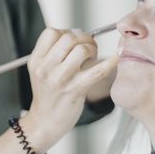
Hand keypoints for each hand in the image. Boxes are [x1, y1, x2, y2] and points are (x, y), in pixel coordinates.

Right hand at [25, 28, 118, 144]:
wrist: (45, 121)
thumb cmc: (48, 94)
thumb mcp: (42, 70)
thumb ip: (54, 52)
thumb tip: (79, 35)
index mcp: (36, 60)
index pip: (51, 33)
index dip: (66, 32)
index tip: (74, 40)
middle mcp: (45, 68)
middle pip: (68, 38)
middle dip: (84, 38)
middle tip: (89, 46)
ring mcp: (59, 79)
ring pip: (81, 50)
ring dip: (92, 49)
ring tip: (92, 56)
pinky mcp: (75, 90)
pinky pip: (98, 70)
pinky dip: (111, 61)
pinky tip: (118, 56)